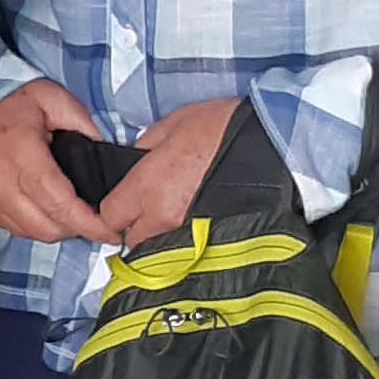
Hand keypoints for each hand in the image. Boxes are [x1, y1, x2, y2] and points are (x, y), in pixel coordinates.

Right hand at [0, 78, 110, 242]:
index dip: (91, 224)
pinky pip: (13, 228)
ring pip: (31, 233)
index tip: (110, 231)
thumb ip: (85, 125)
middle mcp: (0, 183)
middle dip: (76, 227)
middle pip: (48, 227)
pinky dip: (32, 222)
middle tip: (94, 217)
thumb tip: (105, 153)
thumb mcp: (54, 99)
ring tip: (68, 210)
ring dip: (54, 226)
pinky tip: (43, 206)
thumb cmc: (6, 102)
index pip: (62, 206)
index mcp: (22, 157)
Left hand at [94, 97, 240, 249]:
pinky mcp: (210, 243)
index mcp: (146, 186)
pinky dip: (184, 245)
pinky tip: (193, 227)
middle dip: (137, 228)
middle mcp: (162, 217)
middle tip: (151, 211)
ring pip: (159, 250)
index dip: (115, 210)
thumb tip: (134, 165)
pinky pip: (185, 253)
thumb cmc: (223, 128)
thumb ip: (142, 150)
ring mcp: (187, 234)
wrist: (269, 143)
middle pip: (132, 241)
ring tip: (175, 218)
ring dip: (160, 238)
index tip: (124, 204)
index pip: (110, 216)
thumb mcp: (170, 125)